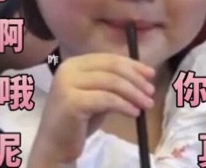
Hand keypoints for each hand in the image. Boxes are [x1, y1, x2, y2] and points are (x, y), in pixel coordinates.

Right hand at [28, 53, 155, 164]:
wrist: (54, 147)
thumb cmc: (78, 121)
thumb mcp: (97, 95)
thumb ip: (112, 82)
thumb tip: (143, 75)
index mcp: (74, 63)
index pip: (109, 58)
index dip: (132, 64)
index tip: (150, 74)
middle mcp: (69, 68)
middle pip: (111, 67)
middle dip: (135, 78)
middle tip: (151, 91)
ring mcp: (67, 83)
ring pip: (111, 82)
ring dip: (134, 93)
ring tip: (147, 104)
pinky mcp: (71, 101)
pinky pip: (106, 99)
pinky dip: (124, 105)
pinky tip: (135, 113)